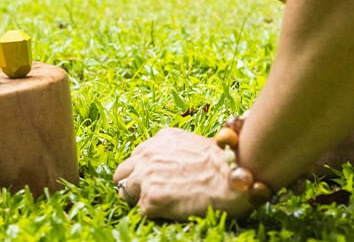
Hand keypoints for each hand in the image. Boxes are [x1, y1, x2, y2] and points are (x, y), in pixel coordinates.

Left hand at [113, 128, 253, 219]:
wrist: (230, 178)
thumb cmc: (221, 164)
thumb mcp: (192, 145)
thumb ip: (173, 153)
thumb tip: (172, 165)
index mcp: (159, 139)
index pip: (138, 155)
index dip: (143, 169)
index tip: (150, 178)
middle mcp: (148, 155)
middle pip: (122, 171)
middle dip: (131, 182)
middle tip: (143, 194)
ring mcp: (147, 177)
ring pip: (125, 190)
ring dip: (137, 198)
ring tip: (154, 206)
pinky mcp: (152, 198)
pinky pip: (141, 210)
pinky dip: (152, 214)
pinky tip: (168, 213)